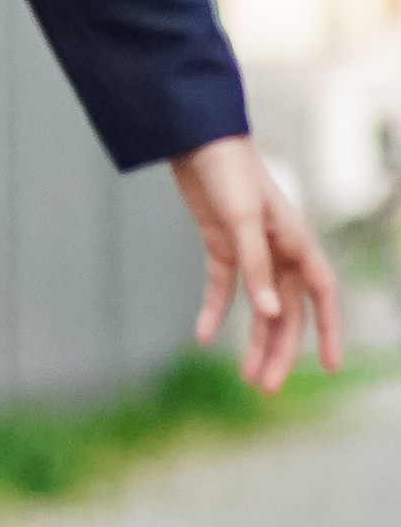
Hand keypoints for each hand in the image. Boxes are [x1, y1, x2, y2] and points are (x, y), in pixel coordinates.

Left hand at [171, 136, 342, 392]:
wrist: (196, 138)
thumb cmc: (228, 170)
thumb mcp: (242, 219)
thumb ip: (254, 265)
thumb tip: (269, 312)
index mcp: (297, 241)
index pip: (322, 295)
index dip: (329, 331)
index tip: (330, 367)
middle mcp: (279, 249)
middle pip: (287, 311)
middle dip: (279, 350)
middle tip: (266, 388)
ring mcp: (251, 249)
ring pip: (258, 306)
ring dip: (252, 341)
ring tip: (246, 378)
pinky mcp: (223, 244)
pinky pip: (222, 286)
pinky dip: (214, 311)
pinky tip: (203, 337)